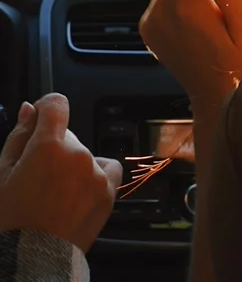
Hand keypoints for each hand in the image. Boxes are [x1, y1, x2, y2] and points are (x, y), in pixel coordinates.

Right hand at [0, 93, 122, 252]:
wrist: (31, 260)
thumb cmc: (12, 219)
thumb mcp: (2, 174)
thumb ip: (19, 136)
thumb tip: (30, 109)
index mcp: (48, 145)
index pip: (56, 104)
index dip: (46, 109)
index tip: (40, 120)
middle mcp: (76, 154)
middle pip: (67, 134)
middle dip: (53, 146)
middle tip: (37, 175)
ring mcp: (94, 173)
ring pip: (83, 154)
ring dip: (71, 164)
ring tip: (53, 192)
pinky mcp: (108, 192)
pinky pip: (108, 167)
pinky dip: (95, 172)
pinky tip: (79, 189)